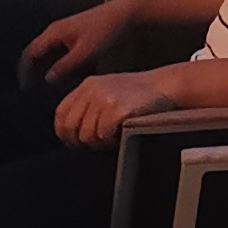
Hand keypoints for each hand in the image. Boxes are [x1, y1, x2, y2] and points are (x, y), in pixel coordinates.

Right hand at [27, 0, 136, 84]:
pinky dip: (58, 64)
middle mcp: (55, 32)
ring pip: (48, 54)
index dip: (24, 71)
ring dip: (46, 69)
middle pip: (36, 54)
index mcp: (53, 33)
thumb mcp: (84, 53)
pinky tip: (65, 76)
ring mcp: (64, 33)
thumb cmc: (104, 31)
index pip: (30, 54)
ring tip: (48, 87)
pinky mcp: (75, 36)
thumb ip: (65, 66)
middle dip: (33, 71)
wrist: (122, 15)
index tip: (25, 88)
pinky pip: (60, 52)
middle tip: (34, 90)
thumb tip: (47, 79)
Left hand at [56, 60, 187, 146]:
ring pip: (87, 135)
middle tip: (98, 141)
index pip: (61, 114)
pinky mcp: (117, 109)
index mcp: (87, 86)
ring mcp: (104, 99)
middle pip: (71, 127)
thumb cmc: (140, 94)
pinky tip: (122, 132)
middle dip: (82, 140)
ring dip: (100, 141)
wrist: (166, 86)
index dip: (65, 132)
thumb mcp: (107, 91)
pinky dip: (112, 139)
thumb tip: (69, 133)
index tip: (75, 141)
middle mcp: (92, 90)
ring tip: (114, 135)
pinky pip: (104, 135)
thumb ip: (87, 106)